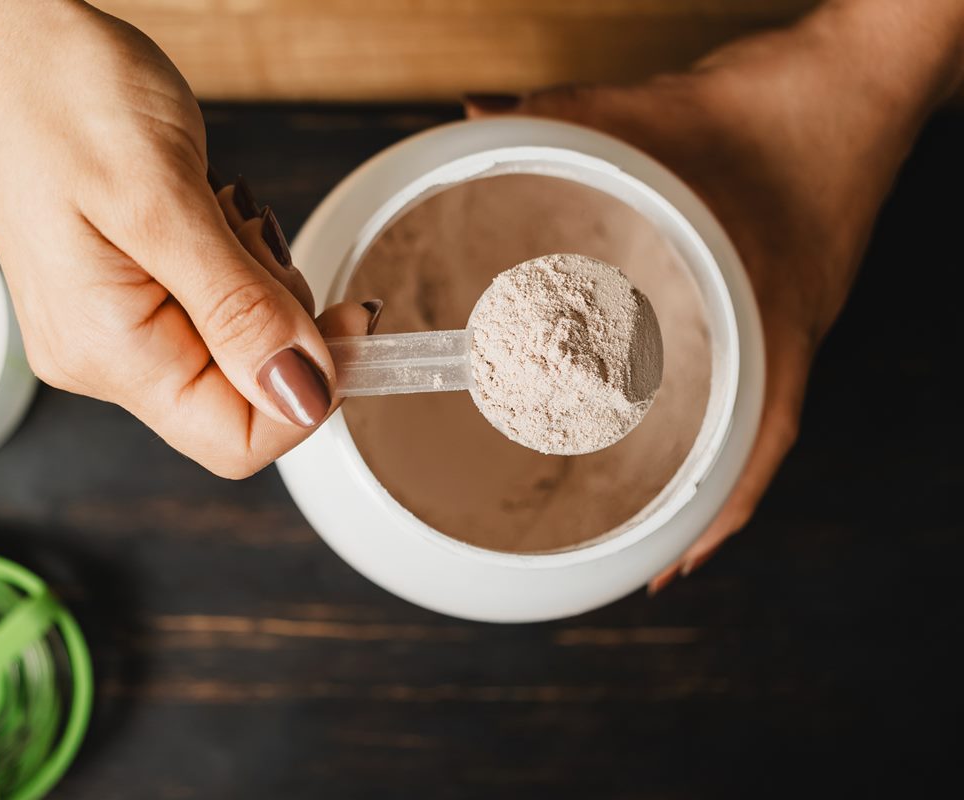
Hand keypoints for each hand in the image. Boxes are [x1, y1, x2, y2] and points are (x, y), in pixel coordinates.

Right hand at [0, 0, 378, 477]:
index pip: (235, 440)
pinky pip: (211, 307)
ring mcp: (110, 327)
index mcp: (107, 350)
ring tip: (212, 208)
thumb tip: (302, 395)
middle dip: (279, 317)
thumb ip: (239, 310)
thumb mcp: (164, 202)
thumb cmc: (59, 95)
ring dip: (256, 280)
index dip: (309, 395)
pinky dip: (231, 262)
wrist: (3, 37)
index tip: (348, 320)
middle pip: (242, 393)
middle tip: (248, 231)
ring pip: (236, 346)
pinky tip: (200, 210)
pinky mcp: (123, 294)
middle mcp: (102, 357)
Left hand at [466, 0, 963, 586]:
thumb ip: (564, 118)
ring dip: (699, 462)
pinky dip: (710, 407)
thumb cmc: (781, 111)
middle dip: (692, 504)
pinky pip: (743, 372)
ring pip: (741, 414)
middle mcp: (781, 335)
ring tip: (645, 504)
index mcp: (768, 320)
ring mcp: (782, 319)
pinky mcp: (776, 294)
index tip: (667, 569)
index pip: (752, 447)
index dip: (712, 519)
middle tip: (639, 552)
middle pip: (741, 445)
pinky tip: (669, 407)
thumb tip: (477, 118)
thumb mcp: (658, 115)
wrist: (857, 83)